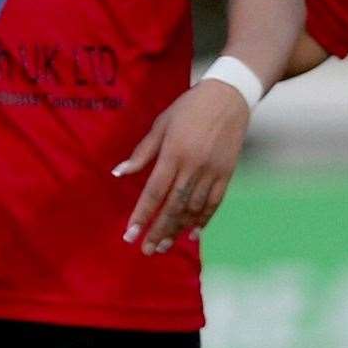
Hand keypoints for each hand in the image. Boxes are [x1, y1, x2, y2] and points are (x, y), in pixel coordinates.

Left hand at [113, 79, 251, 253]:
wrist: (228, 97)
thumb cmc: (189, 108)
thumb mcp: (161, 124)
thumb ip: (142, 152)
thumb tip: (118, 173)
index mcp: (173, 153)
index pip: (154, 192)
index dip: (142, 215)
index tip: (130, 235)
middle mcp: (193, 166)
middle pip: (173, 207)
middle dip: (158, 231)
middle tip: (146, 250)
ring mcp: (212, 172)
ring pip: (193, 209)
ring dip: (177, 230)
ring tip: (163, 245)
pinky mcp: (226, 174)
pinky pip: (213, 204)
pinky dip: (203, 221)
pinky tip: (192, 234)